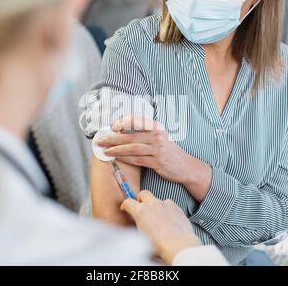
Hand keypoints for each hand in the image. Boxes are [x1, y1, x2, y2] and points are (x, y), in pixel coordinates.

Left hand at [97, 116, 211, 200]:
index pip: (136, 120)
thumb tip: (122, 133)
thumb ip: (145, 134)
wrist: (187, 166)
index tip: (112, 127)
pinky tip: (118, 158)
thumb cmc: (170, 152)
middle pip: (130, 136)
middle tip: (100, 141)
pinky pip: (138, 160)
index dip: (122, 122)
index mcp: (157, 127)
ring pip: (132, 148)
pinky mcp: (158, 162)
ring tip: (105, 151)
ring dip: (116, 150)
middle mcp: (158, 136)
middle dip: (113, 139)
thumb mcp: (160, 138)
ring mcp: (158, 149)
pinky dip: (126, 159)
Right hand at [121, 191, 201, 264]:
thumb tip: (138, 223)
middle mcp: (152, 204)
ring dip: (155, 206)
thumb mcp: (141, 237)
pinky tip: (169, 220)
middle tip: (142, 208)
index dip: (125, 206)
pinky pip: (169, 205)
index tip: (126, 209)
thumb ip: (138, 225)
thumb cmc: (159, 246)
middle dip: (141, 199)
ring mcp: (165, 204)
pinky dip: (167, 210)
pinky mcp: (176, 207)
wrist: (178, 246)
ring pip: (157, 199)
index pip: (128, 202)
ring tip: (158, 218)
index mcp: (140, 211)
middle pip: (143, 194)